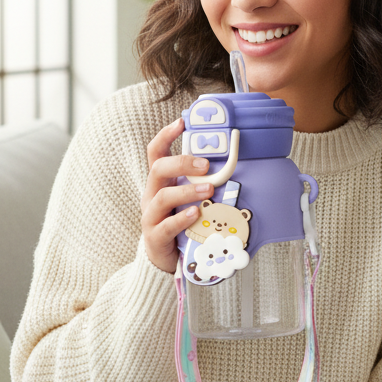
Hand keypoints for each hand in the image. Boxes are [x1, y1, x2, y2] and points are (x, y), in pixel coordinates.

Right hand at [141, 117, 213, 272]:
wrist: (164, 259)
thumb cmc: (180, 224)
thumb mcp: (188, 200)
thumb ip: (201, 184)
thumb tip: (230, 168)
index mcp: (160, 183)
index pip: (156, 153)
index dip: (165, 135)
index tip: (181, 122)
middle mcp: (152, 195)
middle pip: (158, 169)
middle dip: (182, 162)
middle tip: (206, 165)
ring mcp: (151, 216)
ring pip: (162, 196)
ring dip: (187, 191)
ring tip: (208, 190)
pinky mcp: (155, 237)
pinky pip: (166, 225)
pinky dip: (182, 218)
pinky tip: (195, 214)